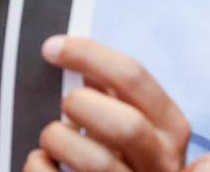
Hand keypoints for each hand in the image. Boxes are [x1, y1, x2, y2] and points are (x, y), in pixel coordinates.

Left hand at [22, 36, 209, 171]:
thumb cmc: (125, 157)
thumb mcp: (138, 124)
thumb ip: (116, 95)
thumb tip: (77, 57)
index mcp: (171, 127)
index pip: (134, 78)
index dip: (88, 55)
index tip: (52, 48)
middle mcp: (161, 161)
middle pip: (126, 125)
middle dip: (82, 107)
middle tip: (65, 108)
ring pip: (96, 162)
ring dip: (58, 140)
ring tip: (52, 140)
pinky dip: (38, 165)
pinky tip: (43, 162)